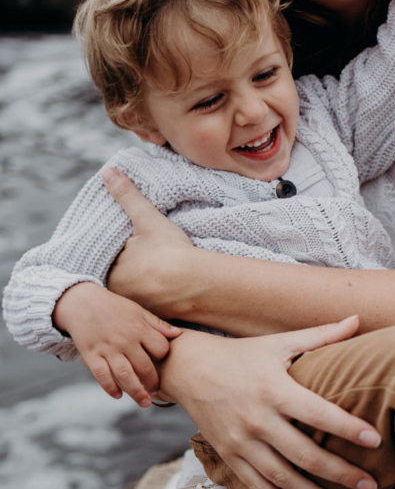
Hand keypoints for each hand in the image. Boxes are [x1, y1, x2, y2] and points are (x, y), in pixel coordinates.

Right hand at [53, 282, 181, 406]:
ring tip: (144, 402)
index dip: (164, 357)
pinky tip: (118, 395)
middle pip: (145, 367)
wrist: (82, 303)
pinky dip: (110, 388)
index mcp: (139, 328)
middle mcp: (125, 341)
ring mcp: (107, 349)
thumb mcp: (137, 311)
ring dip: (136, 392)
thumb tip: (178, 334)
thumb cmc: (113, 307)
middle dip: (153, 383)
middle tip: (156, 391)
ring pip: (125, 376)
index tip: (161, 363)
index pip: (161, 349)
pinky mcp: (91, 355)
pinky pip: (102, 376)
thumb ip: (157, 324)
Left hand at [102, 167, 192, 314]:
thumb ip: (127, 196)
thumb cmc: (170, 253)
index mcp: (109, 276)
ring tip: (146, 269)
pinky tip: (162, 285)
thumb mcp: (147, 220)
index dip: (106, 251)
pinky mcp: (157, 316)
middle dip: (119, 269)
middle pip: (114, 278)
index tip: (113, 243)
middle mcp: (119, 297)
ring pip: (131, 292)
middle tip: (131, 255)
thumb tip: (107, 172)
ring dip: (136, 283)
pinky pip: (149, 302)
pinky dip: (153, 293)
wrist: (200, 285)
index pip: (100, 261)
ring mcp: (138, 309)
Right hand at [159, 316, 382, 488]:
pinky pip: (256, 485)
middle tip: (370, 486)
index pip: (319, 413)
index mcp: (274, 389)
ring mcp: (241, 441)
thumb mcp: (279, 343)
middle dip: (341, 473)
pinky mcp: (228, 455)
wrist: (189, 369)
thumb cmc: (243, 355)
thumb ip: (321, 336)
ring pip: (282, 477)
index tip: (376, 440)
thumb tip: (357, 319)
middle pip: (305, 454)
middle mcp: (258, 419)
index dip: (349, 428)